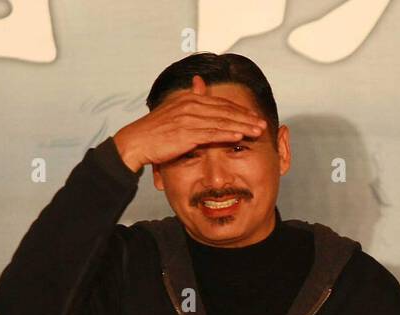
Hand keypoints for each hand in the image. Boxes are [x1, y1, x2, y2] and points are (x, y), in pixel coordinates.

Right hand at [112, 74, 267, 172]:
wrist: (136, 142)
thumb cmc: (154, 133)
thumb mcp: (173, 113)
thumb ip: (189, 103)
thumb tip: (199, 87)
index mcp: (188, 99)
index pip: (219, 103)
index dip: (239, 109)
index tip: (253, 116)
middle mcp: (190, 105)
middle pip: (225, 110)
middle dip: (246, 117)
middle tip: (262, 123)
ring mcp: (188, 118)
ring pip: (222, 121)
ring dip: (243, 125)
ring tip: (258, 131)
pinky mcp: (186, 132)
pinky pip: (212, 133)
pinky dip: (228, 133)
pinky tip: (240, 136)